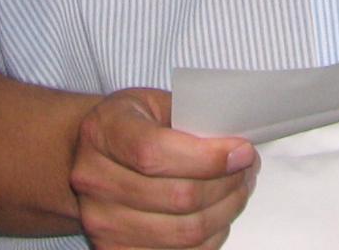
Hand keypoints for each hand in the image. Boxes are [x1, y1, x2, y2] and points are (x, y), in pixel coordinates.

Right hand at [67, 88, 256, 248]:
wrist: (90, 156)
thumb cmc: (130, 125)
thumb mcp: (154, 103)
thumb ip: (191, 118)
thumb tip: (236, 146)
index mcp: (102, 132)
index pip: (155, 152)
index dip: (207, 157)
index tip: (242, 151)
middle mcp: (94, 180)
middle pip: (178, 197)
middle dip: (228, 184)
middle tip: (248, 168)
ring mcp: (101, 222)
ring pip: (184, 232)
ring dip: (225, 212)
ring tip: (239, 190)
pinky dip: (209, 238)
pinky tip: (218, 215)